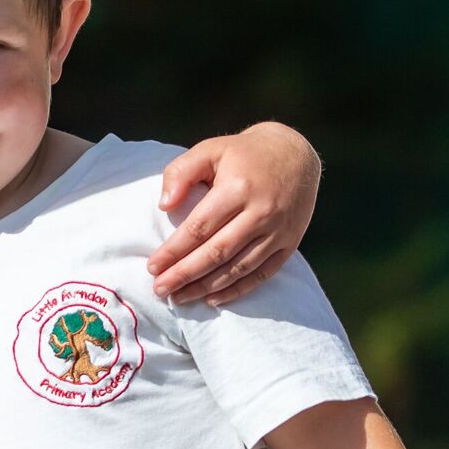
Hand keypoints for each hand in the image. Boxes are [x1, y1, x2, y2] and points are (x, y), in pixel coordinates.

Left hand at [148, 121, 320, 306]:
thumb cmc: (243, 154)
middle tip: (160, 289)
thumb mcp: (209, 150)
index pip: (199, 227)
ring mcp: (278, 231)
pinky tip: (213, 298)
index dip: (174, 250)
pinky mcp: (290, 243)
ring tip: (180, 297)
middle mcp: (261, 213)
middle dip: (185, 274)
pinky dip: (238, 289)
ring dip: (206, 287)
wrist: (295, 154)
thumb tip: (164, 206)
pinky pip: (262, 273)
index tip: (153, 267)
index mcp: (237, 189)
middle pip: (217, 252)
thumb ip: (181, 173)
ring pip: (238, 267)